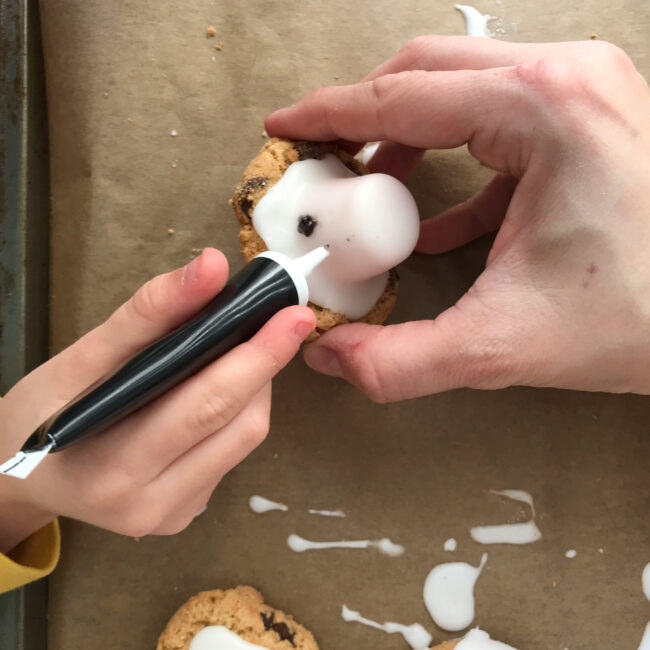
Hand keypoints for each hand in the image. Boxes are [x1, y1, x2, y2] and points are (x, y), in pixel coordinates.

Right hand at [0, 249, 314, 551]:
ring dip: (254, 388)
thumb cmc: (38, 413)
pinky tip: (218, 387)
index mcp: (114, 470)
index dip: (256, 358)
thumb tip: (213, 267)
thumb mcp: (79, 357)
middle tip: (285, 318)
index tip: (292, 315)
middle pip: (239, 426)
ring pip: (243, 439)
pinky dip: (235, 413)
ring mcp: (170, 516)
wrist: (12, 477)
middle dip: (266, 365)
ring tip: (243, 348)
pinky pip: (229, 453)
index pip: (206, 406)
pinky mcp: (181, 515)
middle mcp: (150, 506)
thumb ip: (149, 313)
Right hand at [265, 36, 649, 400]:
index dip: (328, 116)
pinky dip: (452, 164)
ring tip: (369, 190)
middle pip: (423, 74)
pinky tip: (435, 222)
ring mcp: (583, 93)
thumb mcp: (504, 345)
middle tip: (318, 158)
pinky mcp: (589, 122)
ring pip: (459, 88)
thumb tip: (330, 355)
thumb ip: (402, 361)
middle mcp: (565, 80)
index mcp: (542, 109)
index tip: (284, 127)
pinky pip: (498, 124)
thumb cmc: (643, 316)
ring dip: (403, 137)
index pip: (400, 99)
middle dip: (359, 117)